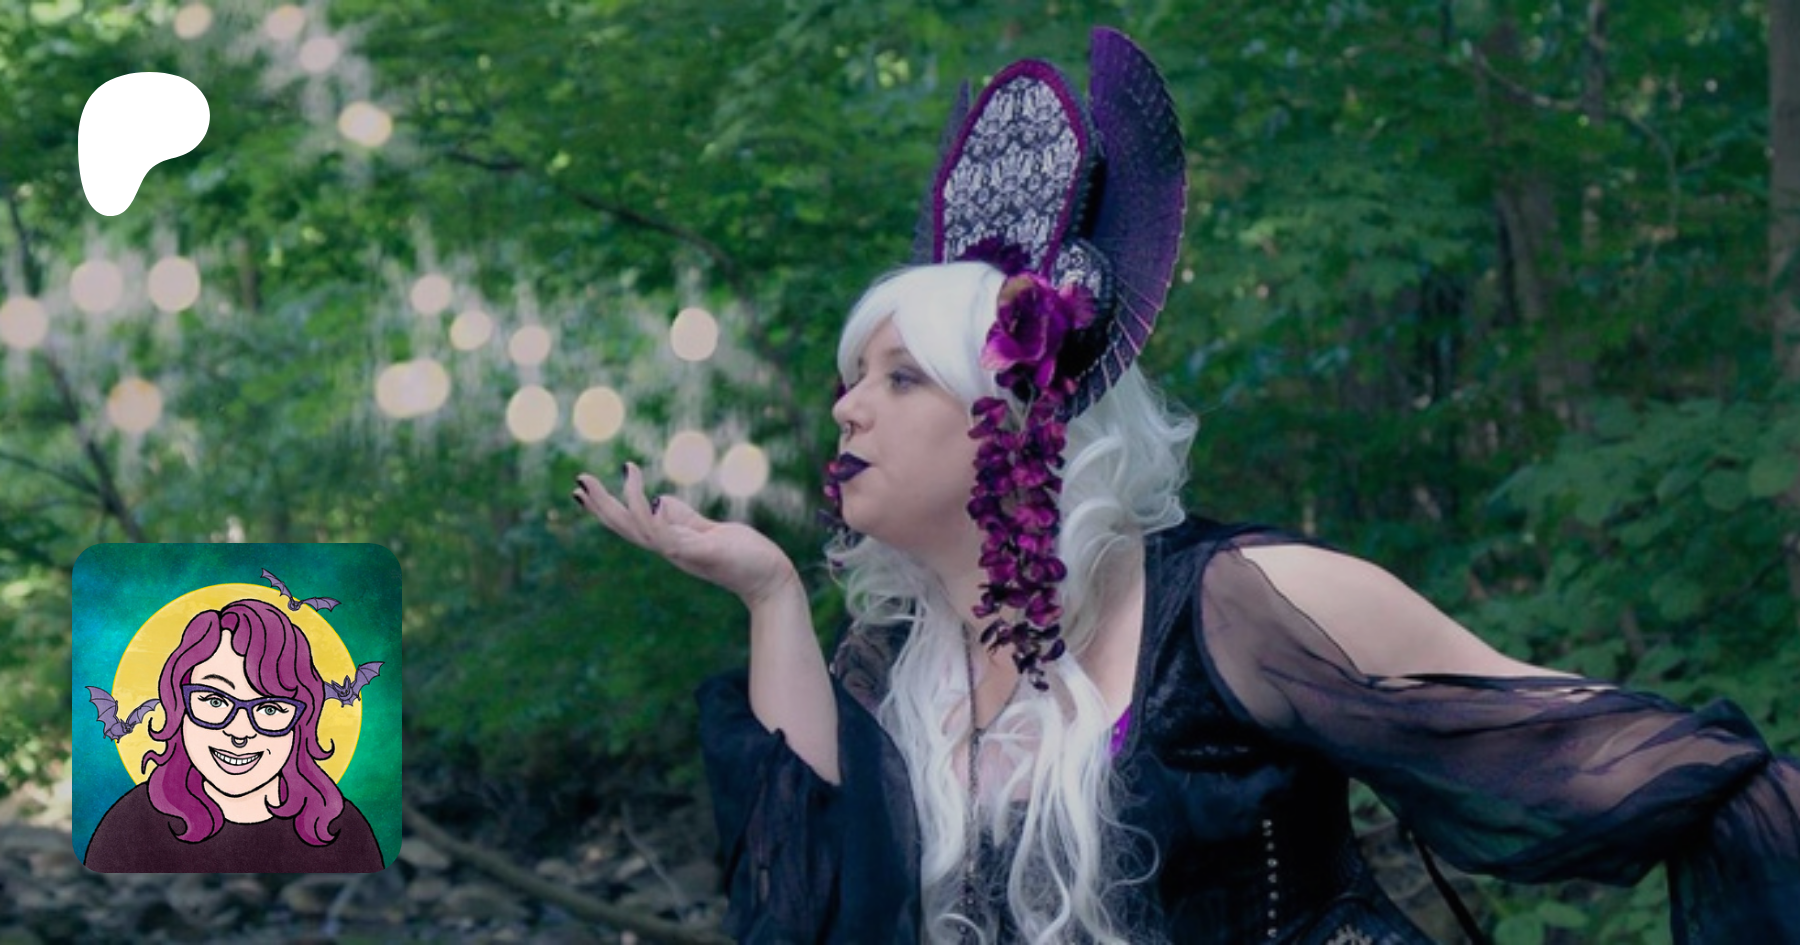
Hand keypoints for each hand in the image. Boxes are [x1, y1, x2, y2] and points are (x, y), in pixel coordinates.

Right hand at [572, 463, 799, 605]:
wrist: (771, 579)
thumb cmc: (742, 555)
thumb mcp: (707, 530)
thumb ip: (683, 518)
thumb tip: (659, 499)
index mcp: (670, 543)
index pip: (629, 525)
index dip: (604, 508)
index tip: (581, 488)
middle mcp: (670, 549)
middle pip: (625, 528)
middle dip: (600, 505)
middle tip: (579, 480)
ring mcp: (683, 553)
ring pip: (641, 530)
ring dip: (626, 504)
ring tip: (625, 472)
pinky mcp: (701, 553)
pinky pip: (668, 537)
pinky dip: (654, 517)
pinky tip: (651, 497)